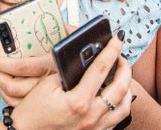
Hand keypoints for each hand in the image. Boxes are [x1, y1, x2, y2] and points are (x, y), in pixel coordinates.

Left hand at [0, 25, 77, 105]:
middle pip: (12, 85)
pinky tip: (8, 86)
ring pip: (15, 98)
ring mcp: (46, 96)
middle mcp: (48, 83)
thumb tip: (48, 17)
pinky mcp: (45, 103)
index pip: (19, 66)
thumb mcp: (75, 34)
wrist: (102, 73)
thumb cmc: (84, 51)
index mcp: (52, 64)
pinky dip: (10, 96)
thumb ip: (62, 25)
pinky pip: (21, 105)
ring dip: (1, 86)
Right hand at [9, 35, 131, 129]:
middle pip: (120, 88)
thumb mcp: (46, 86)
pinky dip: (120, 107)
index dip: (111, 51)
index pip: (100, 69)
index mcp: (78, 102)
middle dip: (125, 69)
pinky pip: (117, 121)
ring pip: (124, 108)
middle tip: (122, 58)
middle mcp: (90, 117)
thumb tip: (83, 62)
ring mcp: (94, 128)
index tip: (117, 40)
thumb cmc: (32, 113)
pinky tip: (115, 99)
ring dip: (127, 90)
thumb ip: (66, 73)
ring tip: (123, 78)